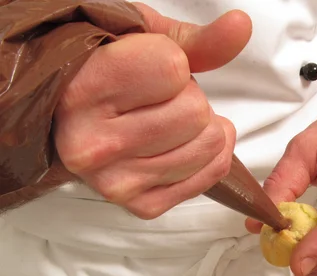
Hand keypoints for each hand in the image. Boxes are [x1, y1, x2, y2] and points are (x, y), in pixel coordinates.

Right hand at [53, 4, 251, 218]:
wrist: (74, 120)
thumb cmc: (105, 74)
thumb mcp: (141, 40)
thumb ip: (194, 39)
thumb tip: (241, 26)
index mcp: (84, 91)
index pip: (174, 69)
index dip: (174, 64)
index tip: (147, 70)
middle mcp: (94, 145)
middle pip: (196, 113)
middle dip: (191, 99)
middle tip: (161, 101)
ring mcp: (117, 182)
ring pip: (209, 146)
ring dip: (202, 129)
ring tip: (170, 122)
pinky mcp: (141, 206)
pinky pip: (210, 176)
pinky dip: (208, 158)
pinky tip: (182, 146)